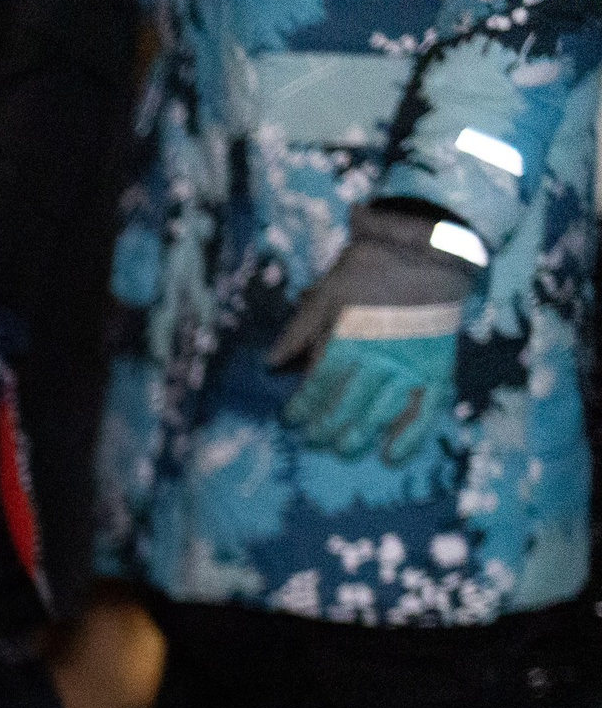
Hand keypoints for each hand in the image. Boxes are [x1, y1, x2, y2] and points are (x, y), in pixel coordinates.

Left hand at [270, 201, 482, 464]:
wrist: (427, 251)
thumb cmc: (368, 271)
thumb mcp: (324, 293)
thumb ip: (298, 331)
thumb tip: (270, 363)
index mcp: (348, 340)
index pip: (318, 385)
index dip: (302, 406)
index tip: (291, 419)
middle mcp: (380, 358)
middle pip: (347, 406)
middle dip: (326, 428)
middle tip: (313, 440)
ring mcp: (411, 366)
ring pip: (382, 413)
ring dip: (359, 436)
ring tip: (343, 449)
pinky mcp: (438, 370)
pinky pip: (426, 410)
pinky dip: (410, 436)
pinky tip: (392, 456)